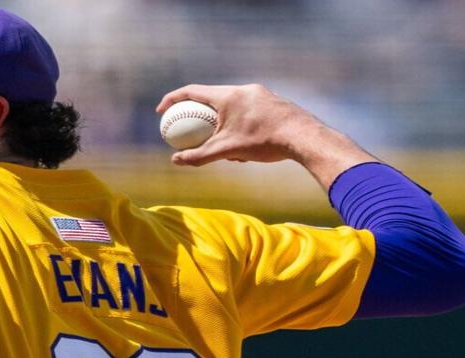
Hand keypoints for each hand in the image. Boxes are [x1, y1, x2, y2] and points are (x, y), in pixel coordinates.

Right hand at [155, 83, 330, 167]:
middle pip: (212, 97)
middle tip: (191, 129)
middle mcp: (243, 90)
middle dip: (199, 114)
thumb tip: (175, 161)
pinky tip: (247, 147)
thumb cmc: (263, 142)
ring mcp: (259, 94)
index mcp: (227, 95)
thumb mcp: (226, 151)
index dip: (172, 99)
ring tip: (222, 145)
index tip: (162, 111)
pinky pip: (248, 111)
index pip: (192, 91)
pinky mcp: (272, 102)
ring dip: (222, 124)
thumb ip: (199, 156)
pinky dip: (240, 126)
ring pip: (231, 107)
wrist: (302, 137)